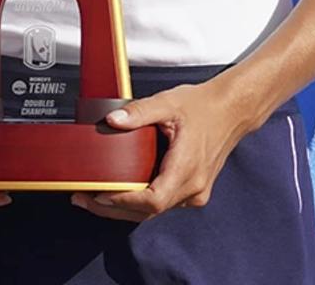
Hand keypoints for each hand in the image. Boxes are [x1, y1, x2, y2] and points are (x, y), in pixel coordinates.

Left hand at [69, 78, 254, 221]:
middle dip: (113, 209)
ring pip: (155, 211)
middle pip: (149, 211)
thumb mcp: (168, 103)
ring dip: (124, 208)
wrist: (232, 110)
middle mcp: (194, 187)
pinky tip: (119, 193)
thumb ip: (138, 112)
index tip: (97, 195)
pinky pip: (163, 203)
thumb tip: (111, 120)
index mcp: (188, 168)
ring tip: (93, 197)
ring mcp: (195, 192)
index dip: (123, 202)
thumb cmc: (204, 107)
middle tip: (82, 199)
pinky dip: (139, 202)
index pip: (152, 200)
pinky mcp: (194, 190)